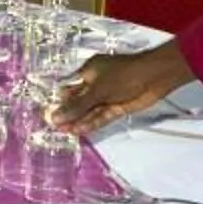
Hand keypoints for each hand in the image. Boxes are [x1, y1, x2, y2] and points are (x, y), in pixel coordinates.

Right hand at [50, 41, 197, 136]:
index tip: (49, 114)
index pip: (70, 88)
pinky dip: (91, 123)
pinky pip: (101, 116)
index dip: (59, 101)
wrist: (154, 77)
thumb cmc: (123, 75)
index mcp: (89, 71)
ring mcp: (107, 96)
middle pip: (79, 101)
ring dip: (78, 120)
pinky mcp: (117, 107)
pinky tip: (79, 130)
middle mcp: (96, 83)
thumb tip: (55, 117)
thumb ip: (77, 106)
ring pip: (89, 110)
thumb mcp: (97, 90)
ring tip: (63, 132)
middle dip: (68, 113)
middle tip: (53, 127)